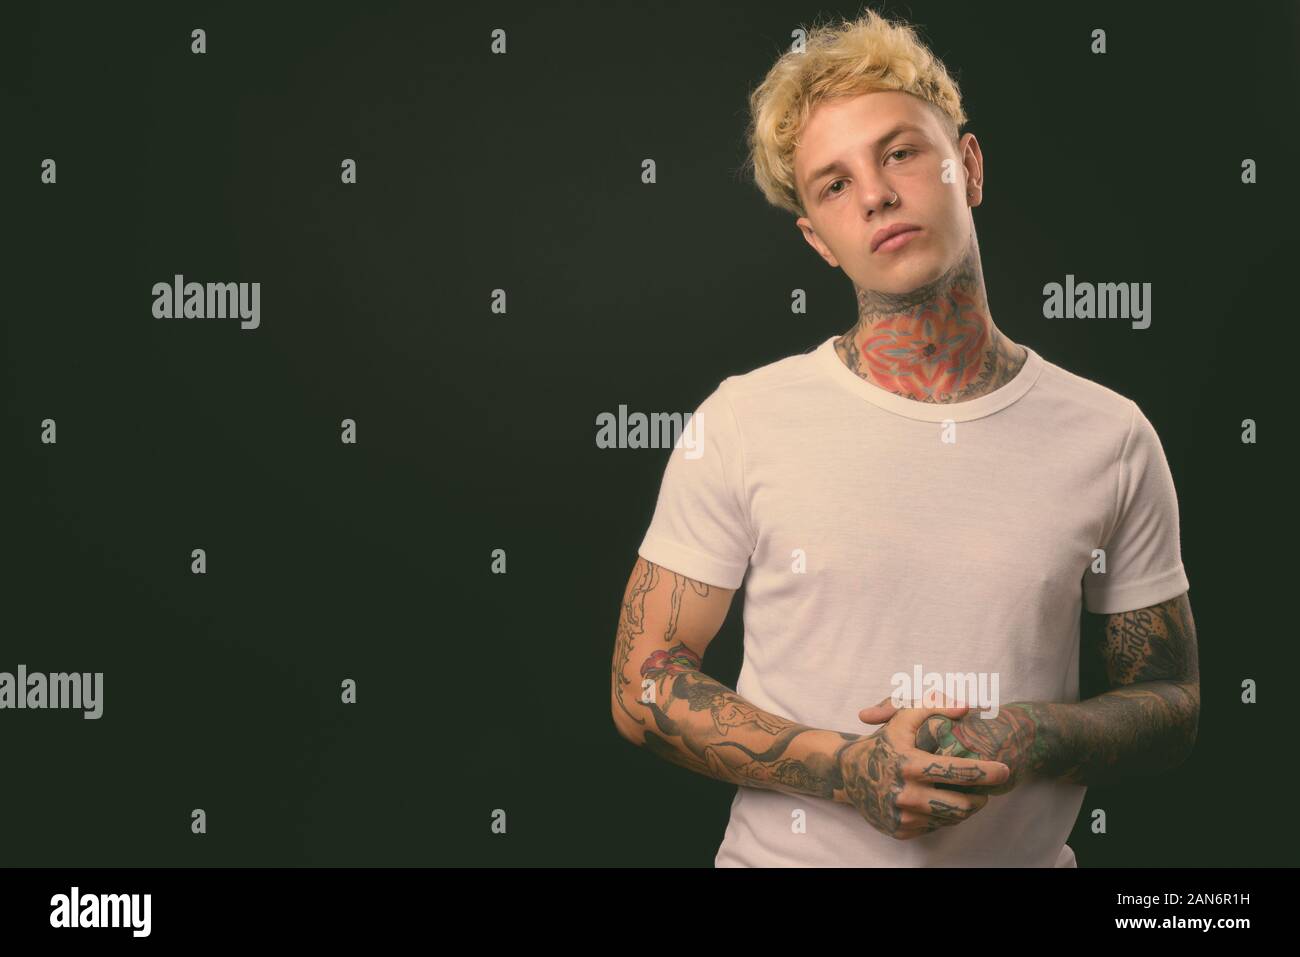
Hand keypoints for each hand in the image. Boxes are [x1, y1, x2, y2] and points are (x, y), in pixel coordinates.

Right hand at [838, 698, 1011, 839]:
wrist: (848, 774)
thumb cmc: (883, 743)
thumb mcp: (902, 719)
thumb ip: (933, 706)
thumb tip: (965, 708)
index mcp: (910, 764)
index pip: (960, 772)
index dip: (988, 772)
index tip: (1004, 771)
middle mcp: (906, 793)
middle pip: (962, 804)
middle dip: (982, 797)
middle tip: (986, 790)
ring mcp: (903, 815)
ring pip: (951, 819)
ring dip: (966, 807)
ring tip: (967, 795)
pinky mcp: (901, 831)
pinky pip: (936, 827)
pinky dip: (945, 816)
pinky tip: (941, 802)